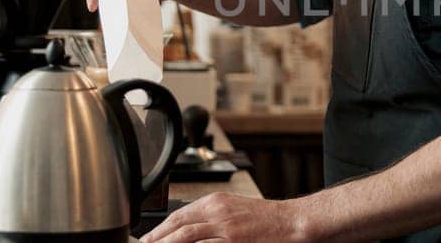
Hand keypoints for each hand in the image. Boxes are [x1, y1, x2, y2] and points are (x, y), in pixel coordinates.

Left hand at [141, 193, 312, 242]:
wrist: (291, 221)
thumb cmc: (265, 218)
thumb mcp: (233, 209)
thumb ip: (210, 216)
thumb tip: (187, 227)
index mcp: (215, 202)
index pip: (179, 214)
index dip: (160, 228)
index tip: (149, 238)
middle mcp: (217, 212)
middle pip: (177, 225)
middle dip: (157, 238)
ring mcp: (225, 228)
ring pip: (185, 237)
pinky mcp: (233, 242)